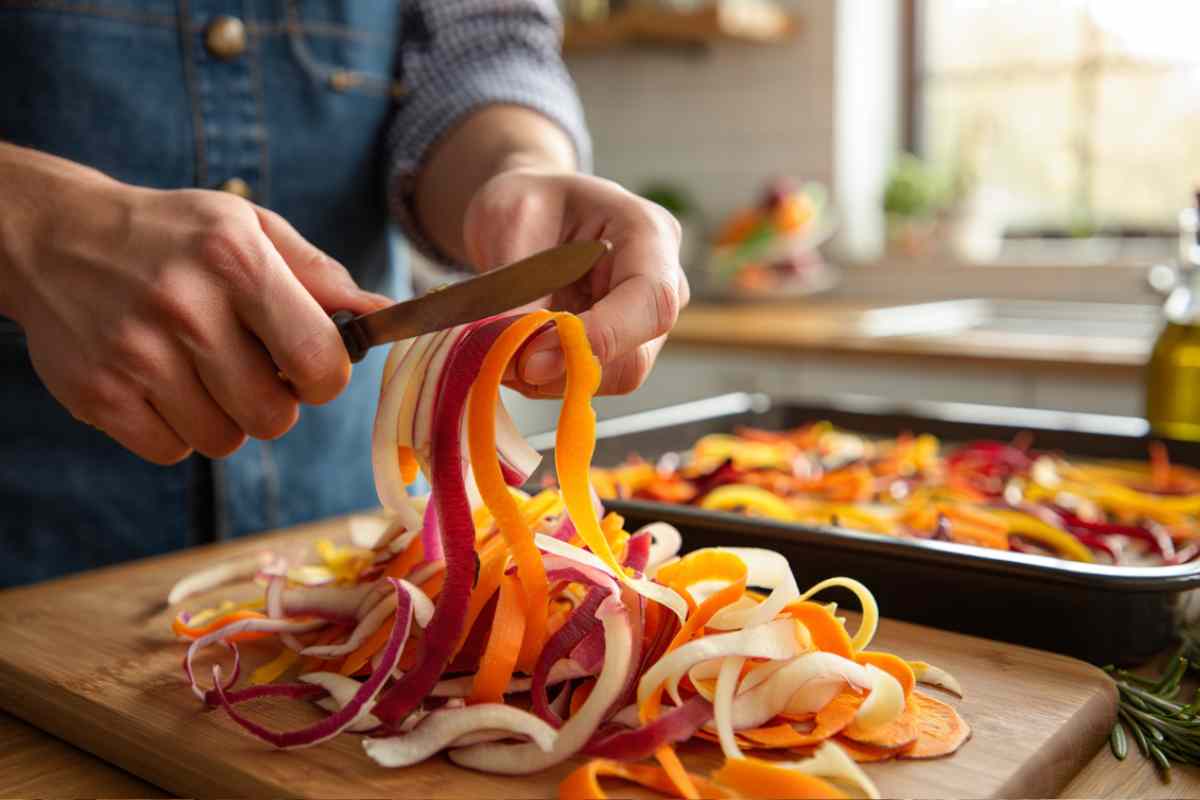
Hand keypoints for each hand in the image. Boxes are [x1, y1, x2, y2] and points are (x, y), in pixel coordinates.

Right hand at [0, 148, 387, 463]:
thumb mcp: (249, 227)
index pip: (318, 360)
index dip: (326, 377)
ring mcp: (135, 354)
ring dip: (225, 417)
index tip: (310, 366)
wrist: (53, 235)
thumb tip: (383, 313)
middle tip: (250, 368)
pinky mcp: (97, 394)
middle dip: (275, 402)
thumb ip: (319, 275)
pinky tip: (161, 383)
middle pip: (274, 416)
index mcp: (235, 259)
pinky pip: (173, 451)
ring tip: (200, 370)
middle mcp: (184, 306)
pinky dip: (177, 430)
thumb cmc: (174, 236)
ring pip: (224, 441)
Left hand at [462, 167, 687, 395]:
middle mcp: (665, 283)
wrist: (533, 213)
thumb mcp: (511, 223)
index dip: (598, 338)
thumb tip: (520, 355)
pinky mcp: (624, 349)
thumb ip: (520, 287)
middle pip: (636, 356)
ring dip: (553, 380)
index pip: (649, 300)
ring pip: (614, 378)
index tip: (534, 356)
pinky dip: (550, 380)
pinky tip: (518, 356)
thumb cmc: (528, 203)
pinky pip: (593, 380)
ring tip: (503, 355)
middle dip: (566, 370)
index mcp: (649, 233)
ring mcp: (647, 323)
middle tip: (504, 361)